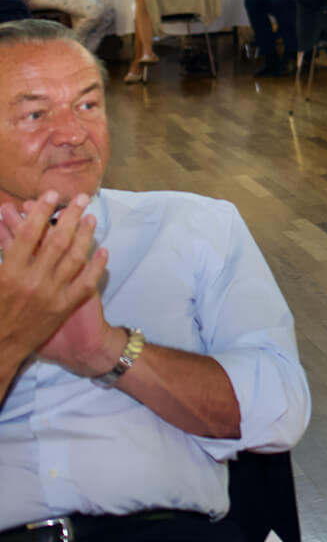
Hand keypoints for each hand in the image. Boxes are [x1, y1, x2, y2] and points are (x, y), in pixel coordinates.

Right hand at [0, 192, 108, 373]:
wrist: (2, 346)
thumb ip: (2, 249)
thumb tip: (4, 219)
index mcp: (9, 272)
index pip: (28, 234)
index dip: (41, 212)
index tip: (52, 195)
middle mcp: (32, 281)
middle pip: (56, 241)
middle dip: (70, 217)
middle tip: (81, 199)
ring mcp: (52, 294)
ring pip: (75, 258)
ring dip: (85, 235)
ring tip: (92, 218)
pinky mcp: (65, 306)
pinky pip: (86, 282)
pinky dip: (97, 265)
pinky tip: (103, 249)